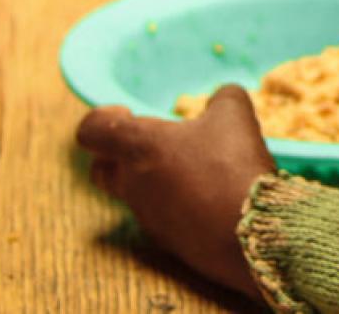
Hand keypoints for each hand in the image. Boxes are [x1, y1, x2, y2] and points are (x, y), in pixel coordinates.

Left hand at [76, 85, 273, 298]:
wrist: (248, 229)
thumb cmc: (232, 164)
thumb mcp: (234, 114)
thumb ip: (223, 98)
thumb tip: (222, 97)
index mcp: (139, 147)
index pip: (90, 131)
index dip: (101, 118)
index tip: (127, 112)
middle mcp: (133, 184)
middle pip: (101, 169)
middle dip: (117, 154)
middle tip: (152, 144)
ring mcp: (147, 217)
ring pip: (134, 193)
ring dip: (153, 178)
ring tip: (193, 168)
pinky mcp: (167, 242)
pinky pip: (161, 216)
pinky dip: (176, 203)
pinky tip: (208, 196)